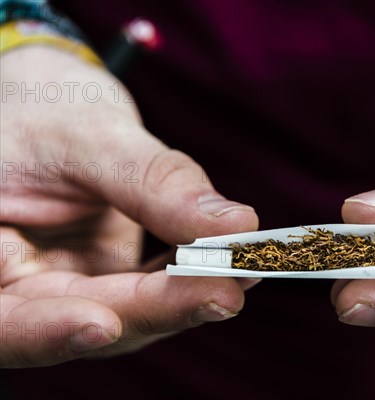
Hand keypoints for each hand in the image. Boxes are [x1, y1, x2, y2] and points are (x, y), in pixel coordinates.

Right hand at [0, 46, 258, 366]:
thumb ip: (154, 183)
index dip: (49, 331)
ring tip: (243, 271)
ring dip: (186, 297)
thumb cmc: (42, 105)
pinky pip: (153, 286)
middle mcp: (21, 283)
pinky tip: (233, 259)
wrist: (48, 100)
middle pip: (81, 321)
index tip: (109, 324)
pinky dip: (193, 275)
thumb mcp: (88, 133)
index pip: (8, 318)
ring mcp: (70, 282)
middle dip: (155, 310)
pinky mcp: (107, 273)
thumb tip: (236, 225)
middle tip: (224, 292)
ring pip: (129, 313)